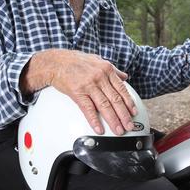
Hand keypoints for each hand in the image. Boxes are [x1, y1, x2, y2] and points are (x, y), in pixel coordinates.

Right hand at [21, 49, 137, 134]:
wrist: (56, 62)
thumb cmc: (76, 61)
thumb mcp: (97, 60)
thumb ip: (112, 70)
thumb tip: (124, 77)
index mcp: (107, 69)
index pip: (122, 89)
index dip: (129, 102)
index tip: (133, 113)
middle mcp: (100, 77)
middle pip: (115, 99)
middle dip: (124, 115)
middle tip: (129, 126)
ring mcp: (89, 85)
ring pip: (105, 106)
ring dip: (113, 120)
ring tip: (118, 130)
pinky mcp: (77, 92)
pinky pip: (88, 109)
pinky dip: (94, 120)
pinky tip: (99, 128)